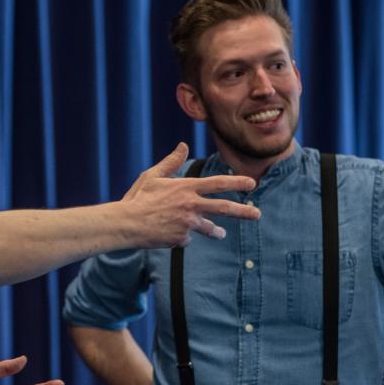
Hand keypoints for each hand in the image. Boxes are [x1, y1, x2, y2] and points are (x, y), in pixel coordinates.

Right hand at [121, 143, 260, 246]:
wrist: (126, 224)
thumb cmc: (137, 198)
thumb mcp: (153, 176)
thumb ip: (171, 162)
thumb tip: (183, 145)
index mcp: (186, 187)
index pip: (218, 183)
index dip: (237, 182)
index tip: (252, 183)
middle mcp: (191, 205)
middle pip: (223, 208)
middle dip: (243, 211)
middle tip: (257, 214)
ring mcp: (187, 224)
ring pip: (209, 228)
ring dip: (216, 231)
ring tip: (221, 233)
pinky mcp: (180, 239)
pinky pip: (186, 238)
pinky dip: (180, 235)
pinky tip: (167, 233)